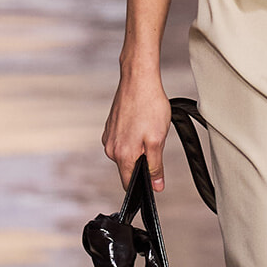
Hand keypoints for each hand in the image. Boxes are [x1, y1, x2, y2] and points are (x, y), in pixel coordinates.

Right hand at [102, 64, 171, 191]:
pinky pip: (123, 141)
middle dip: (143, 161)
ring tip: (148, 129)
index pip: (129, 183)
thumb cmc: (149, 105)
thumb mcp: (158, 140)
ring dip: (138, 148)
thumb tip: (156, 186)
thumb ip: (155, 166)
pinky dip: (133, 137)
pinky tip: (141, 122)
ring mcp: (108, 137)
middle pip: (128, 168)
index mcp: (122, 155)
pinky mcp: (110, 127)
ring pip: (126, 153)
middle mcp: (111, 148)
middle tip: (155, 142)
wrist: (138, 80)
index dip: (143, 184)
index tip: (154, 177)